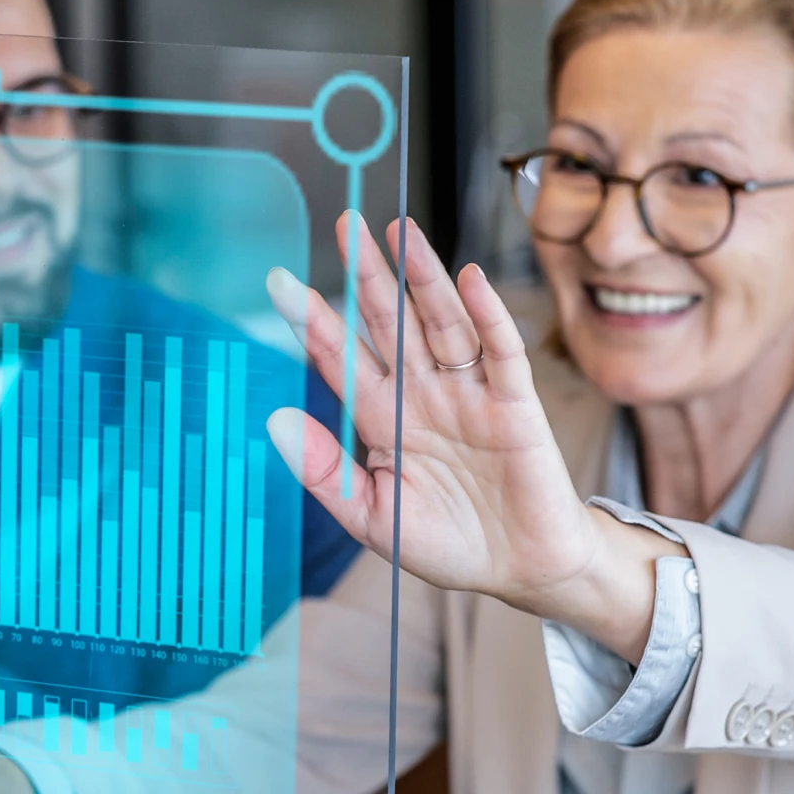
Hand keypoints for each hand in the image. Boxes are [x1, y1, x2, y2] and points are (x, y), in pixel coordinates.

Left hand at [264, 212, 668, 660]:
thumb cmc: (448, 544)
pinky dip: (486, 314)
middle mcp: (423, 394)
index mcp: (383, 418)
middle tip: (345, 223)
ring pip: (441, 323)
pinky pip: (500, 351)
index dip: (314, 322)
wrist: (519, 570)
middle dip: (368, 274)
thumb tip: (275, 421)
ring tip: (400, 232)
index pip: (342, 359)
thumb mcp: (372, 518)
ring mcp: (470, 393)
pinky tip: (467, 278)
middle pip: (390, 323)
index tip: (279, 284)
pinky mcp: (515, 404)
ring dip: (423, 277)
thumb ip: (326, 472)